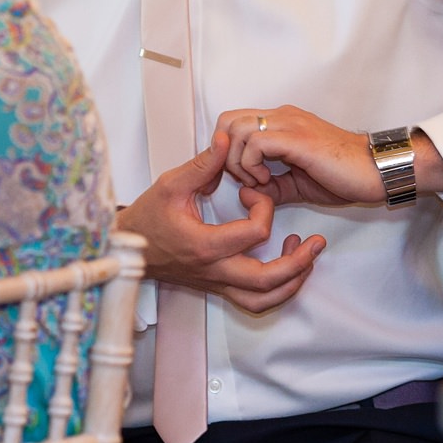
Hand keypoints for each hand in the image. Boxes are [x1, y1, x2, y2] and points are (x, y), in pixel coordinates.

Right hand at [117, 132, 324, 312]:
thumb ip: (203, 164)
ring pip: (264, 299)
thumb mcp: (170, 184)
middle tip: (315, 242)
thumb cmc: (147, 218)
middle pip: (268, 280)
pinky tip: (285, 271)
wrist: (127, 249)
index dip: (264, 207)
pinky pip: (253, 301)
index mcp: (205, 245)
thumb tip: (226, 140)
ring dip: (292, 283)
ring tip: (307, 259)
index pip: (254, 233)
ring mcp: (218, 282)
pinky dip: (276, 291)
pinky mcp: (218, 286)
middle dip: (299, 261)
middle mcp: (215, 270)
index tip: (254, 192)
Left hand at [217, 105, 383, 207]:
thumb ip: (270, 188)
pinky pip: (256, 143)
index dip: (227, 151)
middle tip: (244, 178)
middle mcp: (282, 116)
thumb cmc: (341, 176)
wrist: (375, 171)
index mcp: (280, 122)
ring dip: (238, 161)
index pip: (234, 122)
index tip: (240, 177)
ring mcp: (289, 124)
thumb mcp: (296, 185)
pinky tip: (269, 181)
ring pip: (237, 129)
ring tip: (259, 181)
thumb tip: (242, 194)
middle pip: (228, 120)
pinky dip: (252, 165)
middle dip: (226, 154)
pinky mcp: (297, 138)